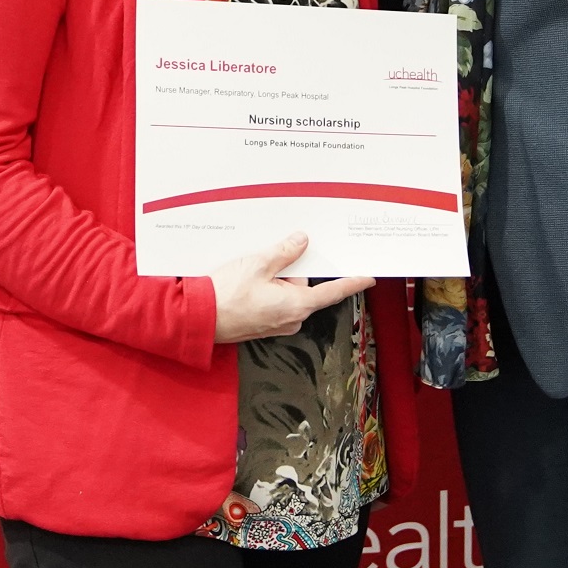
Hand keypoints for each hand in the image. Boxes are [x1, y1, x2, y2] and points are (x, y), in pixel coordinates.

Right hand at [211, 232, 374, 343]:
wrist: (199, 319)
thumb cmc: (226, 295)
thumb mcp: (259, 264)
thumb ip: (285, 252)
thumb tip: (302, 242)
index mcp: (296, 305)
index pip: (333, 291)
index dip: (352, 282)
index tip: (369, 277)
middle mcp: (291, 318)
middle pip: (305, 286)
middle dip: (291, 270)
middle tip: (270, 261)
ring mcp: (277, 324)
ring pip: (288, 292)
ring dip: (276, 280)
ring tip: (253, 274)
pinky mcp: (265, 325)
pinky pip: (276, 301)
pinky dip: (267, 290)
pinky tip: (249, 284)